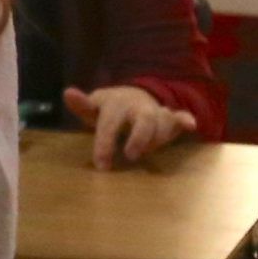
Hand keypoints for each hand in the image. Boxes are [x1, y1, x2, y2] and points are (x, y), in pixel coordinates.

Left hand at [70, 84, 197, 168]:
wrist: (130, 96)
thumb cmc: (107, 110)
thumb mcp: (92, 108)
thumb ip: (81, 105)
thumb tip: (67, 93)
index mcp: (115, 104)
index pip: (110, 124)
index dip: (105, 144)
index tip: (102, 165)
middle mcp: (138, 106)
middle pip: (145, 119)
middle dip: (140, 138)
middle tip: (131, 156)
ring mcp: (156, 110)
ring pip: (164, 120)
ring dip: (159, 137)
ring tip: (148, 151)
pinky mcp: (170, 117)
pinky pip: (180, 117)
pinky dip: (185, 120)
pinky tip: (190, 125)